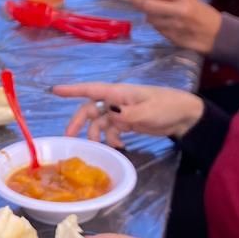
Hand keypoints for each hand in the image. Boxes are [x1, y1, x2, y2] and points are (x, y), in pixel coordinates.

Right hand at [53, 81, 204, 141]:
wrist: (184, 115)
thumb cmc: (167, 106)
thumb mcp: (149, 111)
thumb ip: (128, 113)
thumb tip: (110, 116)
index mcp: (119, 93)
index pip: (91, 90)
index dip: (72, 90)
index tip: (54, 91)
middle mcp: (116, 100)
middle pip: (90, 109)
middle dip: (79, 122)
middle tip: (69, 137)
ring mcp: (121, 111)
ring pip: (100, 122)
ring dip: (97, 134)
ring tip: (99, 147)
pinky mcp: (127, 122)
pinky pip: (111, 130)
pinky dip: (112, 139)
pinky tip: (119, 147)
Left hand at [122, 0, 222, 53]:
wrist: (218, 35)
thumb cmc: (203, 13)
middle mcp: (177, 11)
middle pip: (148, 5)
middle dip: (135, 0)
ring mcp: (174, 26)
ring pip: (150, 18)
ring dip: (147, 14)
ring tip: (153, 11)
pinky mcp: (172, 38)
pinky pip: (157, 29)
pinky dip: (156, 24)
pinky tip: (163, 22)